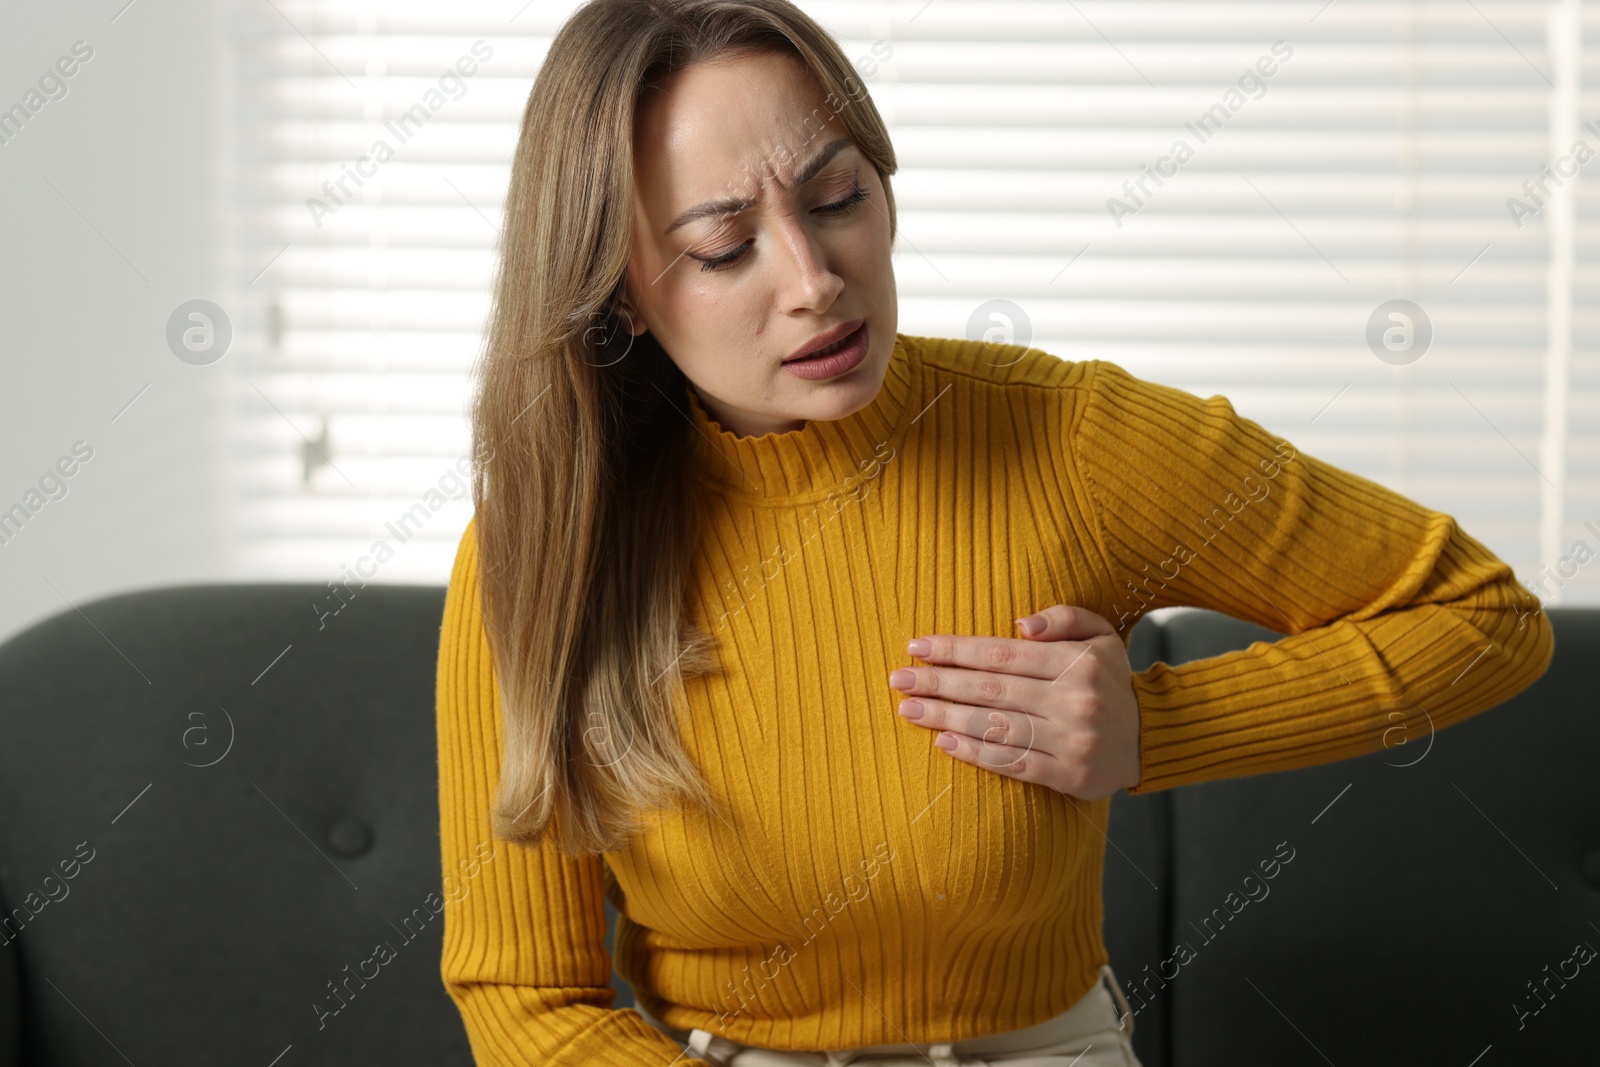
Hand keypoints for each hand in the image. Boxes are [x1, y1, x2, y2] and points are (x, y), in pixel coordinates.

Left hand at [888, 605, 1142, 798]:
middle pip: (992, 690)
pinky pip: (1013, 763)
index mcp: (1077, 663)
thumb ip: (1064, 617)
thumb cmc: (1108, 679)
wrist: (1151, 738)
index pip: (1003, 654)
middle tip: (898, 679)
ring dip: (947, 718)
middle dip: (940, 683)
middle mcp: (1074, 701)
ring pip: (997, 727)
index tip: (917, 646)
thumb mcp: (1100, 635)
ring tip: (909, 710)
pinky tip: (943, 742)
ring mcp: (1072, 741)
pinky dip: (976, 754)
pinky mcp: (1070, 776)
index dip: (956, 649)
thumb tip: (1019, 624)